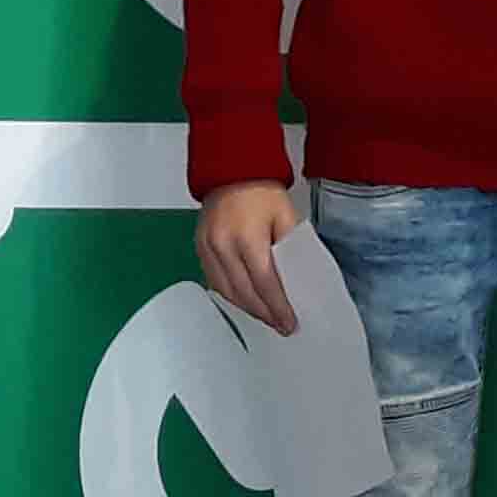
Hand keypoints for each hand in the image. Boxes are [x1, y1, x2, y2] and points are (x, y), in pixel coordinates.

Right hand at [196, 179, 301, 335]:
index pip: (264, 283)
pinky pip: (214, 281)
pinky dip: (230, 295)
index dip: (277, 307)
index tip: (289, 323)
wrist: (231, 170)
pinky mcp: (199, 247)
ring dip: (247, 308)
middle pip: (244, 292)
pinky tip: (245, 301)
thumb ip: (291, 250)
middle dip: (264, 313)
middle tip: (281, 326)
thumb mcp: (287, 217)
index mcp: (247, 236)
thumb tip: (296, 283)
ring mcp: (207, 247)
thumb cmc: (261, 192)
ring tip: (265, 317)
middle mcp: (222, 244)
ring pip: (226, 291)